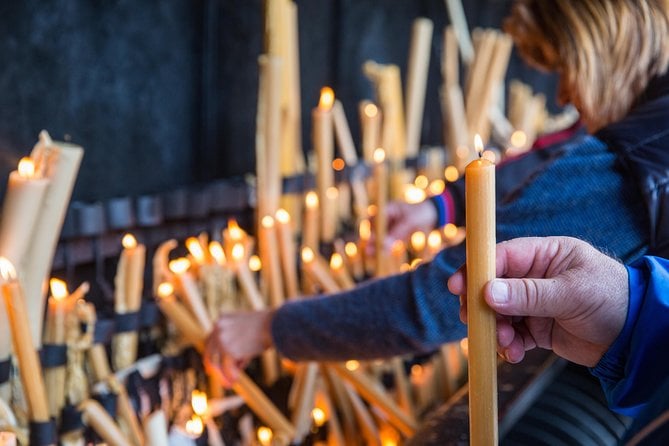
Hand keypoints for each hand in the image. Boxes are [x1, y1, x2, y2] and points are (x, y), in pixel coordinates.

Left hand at [204, 310, 274, 384]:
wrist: (275, 324)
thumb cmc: (269, 327)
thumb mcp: (249, 332)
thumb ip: (239, 344)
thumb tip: (236, 366)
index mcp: (223, 318)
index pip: (213, 337)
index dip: (213, 350)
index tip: (213, 359)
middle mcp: (218, 327)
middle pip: (209, 349)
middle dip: (211, 363)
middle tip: (212, 373)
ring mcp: (221, 339)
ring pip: (218, 361)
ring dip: (224, 373)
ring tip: (231, 382)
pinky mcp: (227, 351)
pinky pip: (226, 368)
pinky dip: (230, 375)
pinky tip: (235, 380)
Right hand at [368, 200, 436, 254]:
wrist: (433, 214)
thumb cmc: (421, 212)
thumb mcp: (410, 221)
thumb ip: (397, 232)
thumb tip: (385, 244)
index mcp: (388, 209)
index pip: (375, 217)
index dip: (371, 228)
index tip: (371, 238)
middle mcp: (387, 217)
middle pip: (376, 228)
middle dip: (372, 239)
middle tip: (368, 249)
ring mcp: (391, 226)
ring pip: (381, 236)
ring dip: (376, 245)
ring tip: (371, 254)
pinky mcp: (396, 234)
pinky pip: (388, 242)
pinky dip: (385, 248)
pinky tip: (380, 254)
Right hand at [449, 236, 627, 366]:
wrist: (636, 337)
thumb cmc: (613, 299)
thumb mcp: (571, 293)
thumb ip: (529, 294)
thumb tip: (488, 293)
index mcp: (545, 254)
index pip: (501, 257)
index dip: (476, 270)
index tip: (457, 286)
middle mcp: (535, 276)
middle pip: (492, 286)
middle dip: (481, 306)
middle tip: (473, 322)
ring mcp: (534, 302)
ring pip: (498, 313)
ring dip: (495, 329)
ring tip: (505, 342)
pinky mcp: (537, 327)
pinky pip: (512, 334)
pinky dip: (508, 345)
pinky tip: (514, 354)